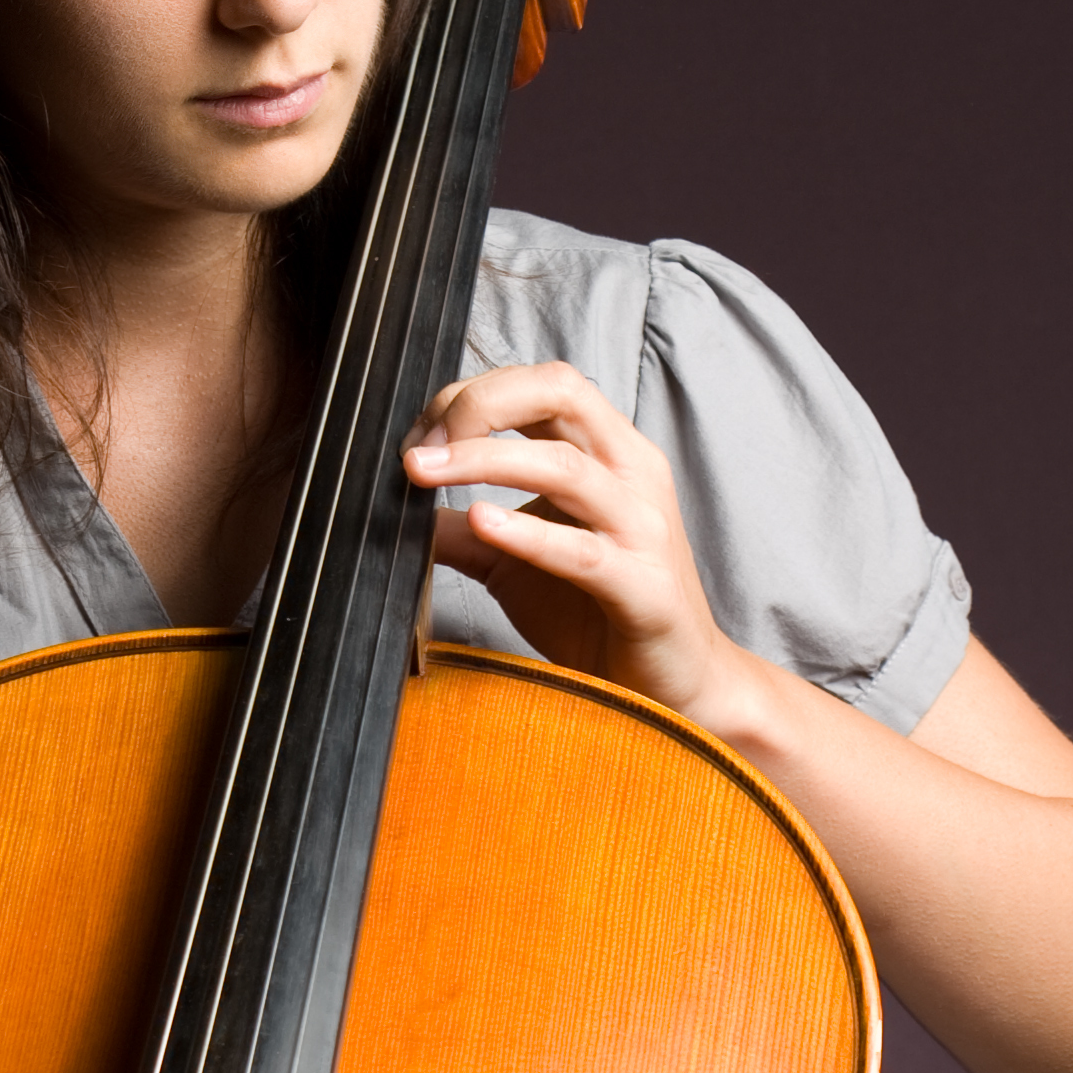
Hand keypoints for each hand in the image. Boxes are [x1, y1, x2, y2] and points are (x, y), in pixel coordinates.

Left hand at [403, 363, 774, 740]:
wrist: (675, 686)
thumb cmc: (597, 614)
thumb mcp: (514, 564)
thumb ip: (461, 534)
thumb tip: (396, 516)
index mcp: (607, 452)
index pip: (537, 385)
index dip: (469, 398)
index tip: (418, 438)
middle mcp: (631, 473)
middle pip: (558, 393)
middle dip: (479, 403)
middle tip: (419, 445)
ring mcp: (642, 528)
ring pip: (564, 465)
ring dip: (484, 459)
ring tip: (423, 471)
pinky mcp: (643, 588)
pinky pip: (582, 552)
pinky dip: (528, 533)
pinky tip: (484, 522)